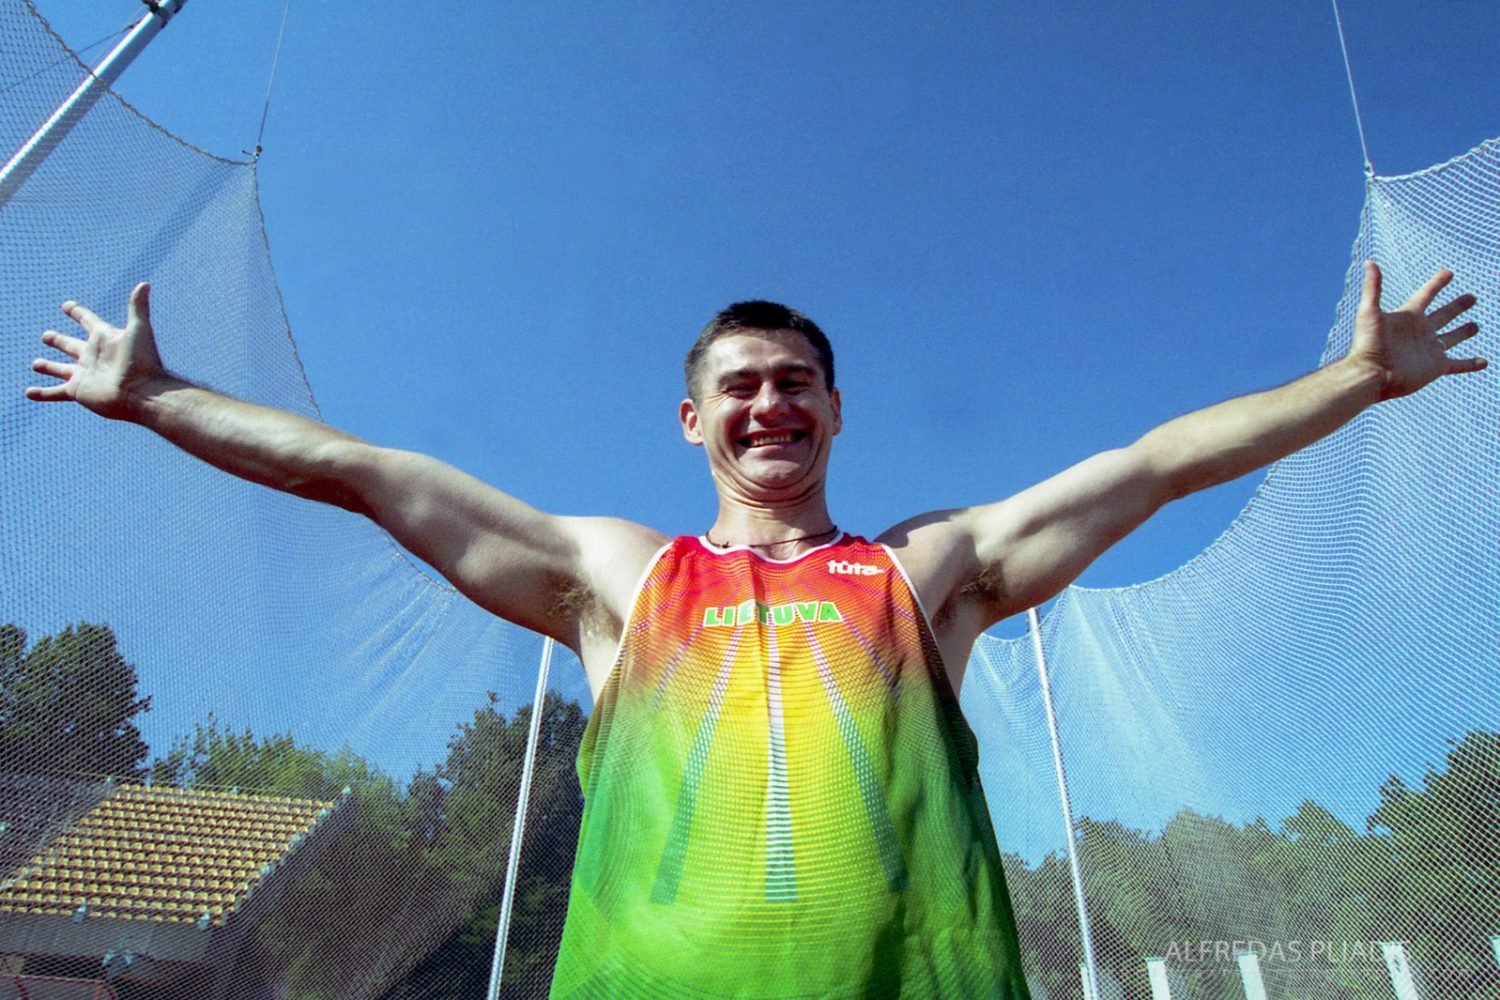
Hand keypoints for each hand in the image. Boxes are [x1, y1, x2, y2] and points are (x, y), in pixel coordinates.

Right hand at [26, 282, 166, 419]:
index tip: (67, 306)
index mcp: (104, 338)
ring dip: (48, 367)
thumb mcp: (138, 330)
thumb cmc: (142, 362)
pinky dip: (42, 393)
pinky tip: (29, 393)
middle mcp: (93, 356)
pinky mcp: (78, 391)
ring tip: (36, 364)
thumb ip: (138, 307)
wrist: (142, 394)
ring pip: (60, 369)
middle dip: (58, 340)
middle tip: (46, 336)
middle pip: (71, 346)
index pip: (88, 321)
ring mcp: (84, 374)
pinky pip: (54, 392)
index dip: (78, 313)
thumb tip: (145, 283)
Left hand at [1349, 261, 1486, 399]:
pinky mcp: (1436, 367)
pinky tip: (1484, 362)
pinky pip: (1458, 365)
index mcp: (1409, 316)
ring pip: (1452, 338)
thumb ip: (1373, 287)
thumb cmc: (1368, 344)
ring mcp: (1430, 349)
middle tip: (1472, 297)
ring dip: (1464, 332)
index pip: (1426, 294)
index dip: (1437, 283)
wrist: (1371, 375)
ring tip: (1476, 326)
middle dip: (1457, 306)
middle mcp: (1421, 331)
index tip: (1448, 273)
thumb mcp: (1369, 312)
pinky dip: (1471, 364)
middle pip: (1444, 315)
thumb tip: (1370, 261)